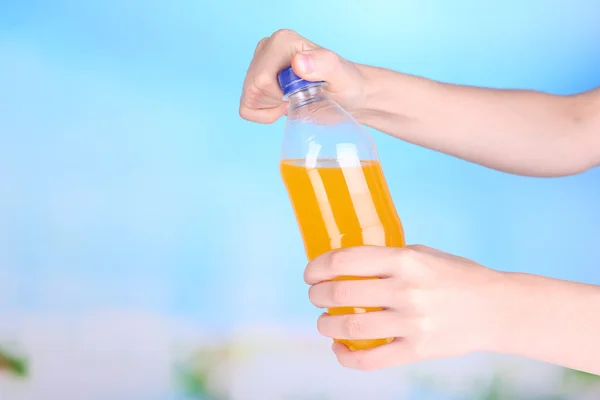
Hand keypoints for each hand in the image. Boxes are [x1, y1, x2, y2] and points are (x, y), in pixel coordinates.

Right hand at [239, 29, 366, 123]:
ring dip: (272, 108)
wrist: (348, 94)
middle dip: (276, 103)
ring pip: (249, 99)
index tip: (303, 93)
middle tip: (299, 97)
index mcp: (282, 41)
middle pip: (253, 91)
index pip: (262, 82)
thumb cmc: (346, 85)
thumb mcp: (341, 76)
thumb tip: (298, 63)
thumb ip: (324, 65)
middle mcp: (267, 48)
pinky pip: (246, 107)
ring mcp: (259, 62)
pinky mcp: (256, 78)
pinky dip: (264, 113)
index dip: (280, 97)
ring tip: (294, 100)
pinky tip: (283, 105)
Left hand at [305, 245, 505, 370]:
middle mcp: (406, 290)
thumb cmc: (456, 275)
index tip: (311, 273)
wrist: (497, 308)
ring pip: (350, 328)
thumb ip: (388, 259)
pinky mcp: (418, 350)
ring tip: (324, 322)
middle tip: (315, 296)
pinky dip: (347, 357)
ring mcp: (412, 323)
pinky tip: (340, 349)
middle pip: (341, 293)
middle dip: (317, 296)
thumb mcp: (424, 254)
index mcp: (405, 260)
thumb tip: (347, 263)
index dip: (318, 267)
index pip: (346, 260)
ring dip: (326, 326)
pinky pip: (371, 360)